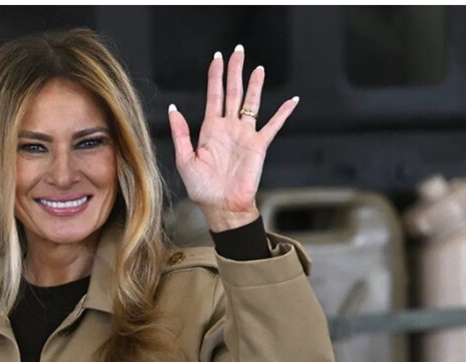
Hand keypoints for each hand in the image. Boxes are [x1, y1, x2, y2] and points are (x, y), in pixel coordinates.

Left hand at [167, 44, 297, 230]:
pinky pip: (273, 125)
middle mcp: (229, 128)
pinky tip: (292, 100)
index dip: (215, 76)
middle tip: (237, 51)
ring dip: (256, 85)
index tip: (217, 58)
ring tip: (258, 68)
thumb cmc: (202, 188)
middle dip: (235, 71)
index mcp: (210, 130)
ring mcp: (245, 135)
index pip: (214, 96)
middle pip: (233, 92)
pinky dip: (283, 113)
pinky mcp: (259, 146)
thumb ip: (181, 134)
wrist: (222, 207)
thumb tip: (174, 109)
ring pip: (252, 103)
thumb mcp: (185, 160)